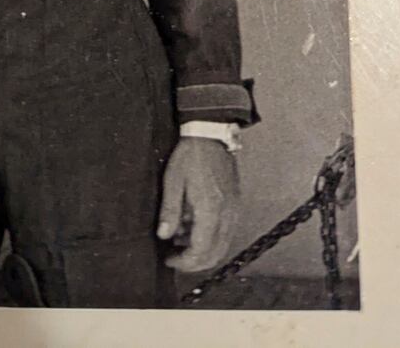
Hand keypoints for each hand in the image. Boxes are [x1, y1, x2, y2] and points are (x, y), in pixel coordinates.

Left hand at [157, 138, 242, 272]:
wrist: (211, 136)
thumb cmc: (191, 156)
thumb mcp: (172, 181)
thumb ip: (169, 211)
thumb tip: (164, 235)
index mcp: (211, 210)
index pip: (201, 250)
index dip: (185, 261)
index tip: (170, 259)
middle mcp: (227, 214)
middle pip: (215, 254)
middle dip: (194, 263)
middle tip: (175, 258)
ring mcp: (234, 211)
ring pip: (223, 246)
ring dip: (203, 252)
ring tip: (181, 242)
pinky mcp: (235, 206)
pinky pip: (226, 233)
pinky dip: (211, 240)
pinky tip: (194, 230)